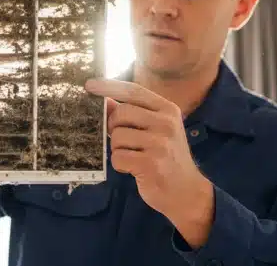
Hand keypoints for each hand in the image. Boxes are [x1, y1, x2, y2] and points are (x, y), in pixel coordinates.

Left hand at [84, 78, 214, 247]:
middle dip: (113, 127)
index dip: (109, 87)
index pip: (134, 91)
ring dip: (117, 149)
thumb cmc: (167, 158)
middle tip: (122, 140)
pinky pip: (117, 157)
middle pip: (121, 113)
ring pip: (117, 136)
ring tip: (133, 157)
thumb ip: (134, 114)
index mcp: (168, 110)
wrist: (187, 192)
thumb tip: (107, 101)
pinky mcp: (151, 164)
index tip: (89, 85)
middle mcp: (166, 123)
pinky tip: (133, 169)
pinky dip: (120, 164)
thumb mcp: (156, 130)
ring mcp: (160, 144)